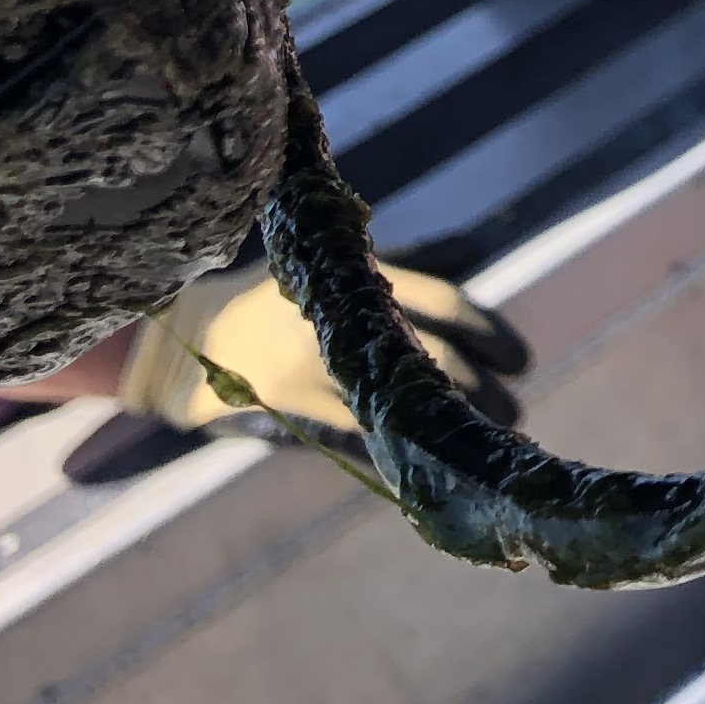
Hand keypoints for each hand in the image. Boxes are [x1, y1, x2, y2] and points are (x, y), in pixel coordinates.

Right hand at [120, 258, 526, 434]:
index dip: (488, 331)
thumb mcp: (334, 268)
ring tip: (485, 439)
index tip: (521, 359)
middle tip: (513, 411)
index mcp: (355, 276)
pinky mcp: (285, 404)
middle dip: (481, 390)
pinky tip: (425, 460)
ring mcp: (311, 363)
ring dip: (449, 424)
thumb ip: (407, 263)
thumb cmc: (273, 297)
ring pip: (400, 401)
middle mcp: (339, 316)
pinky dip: (394, 446)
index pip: (442, 300)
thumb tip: (478, 242)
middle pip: (431, 357)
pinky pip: (354, 431)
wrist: (183, 337)